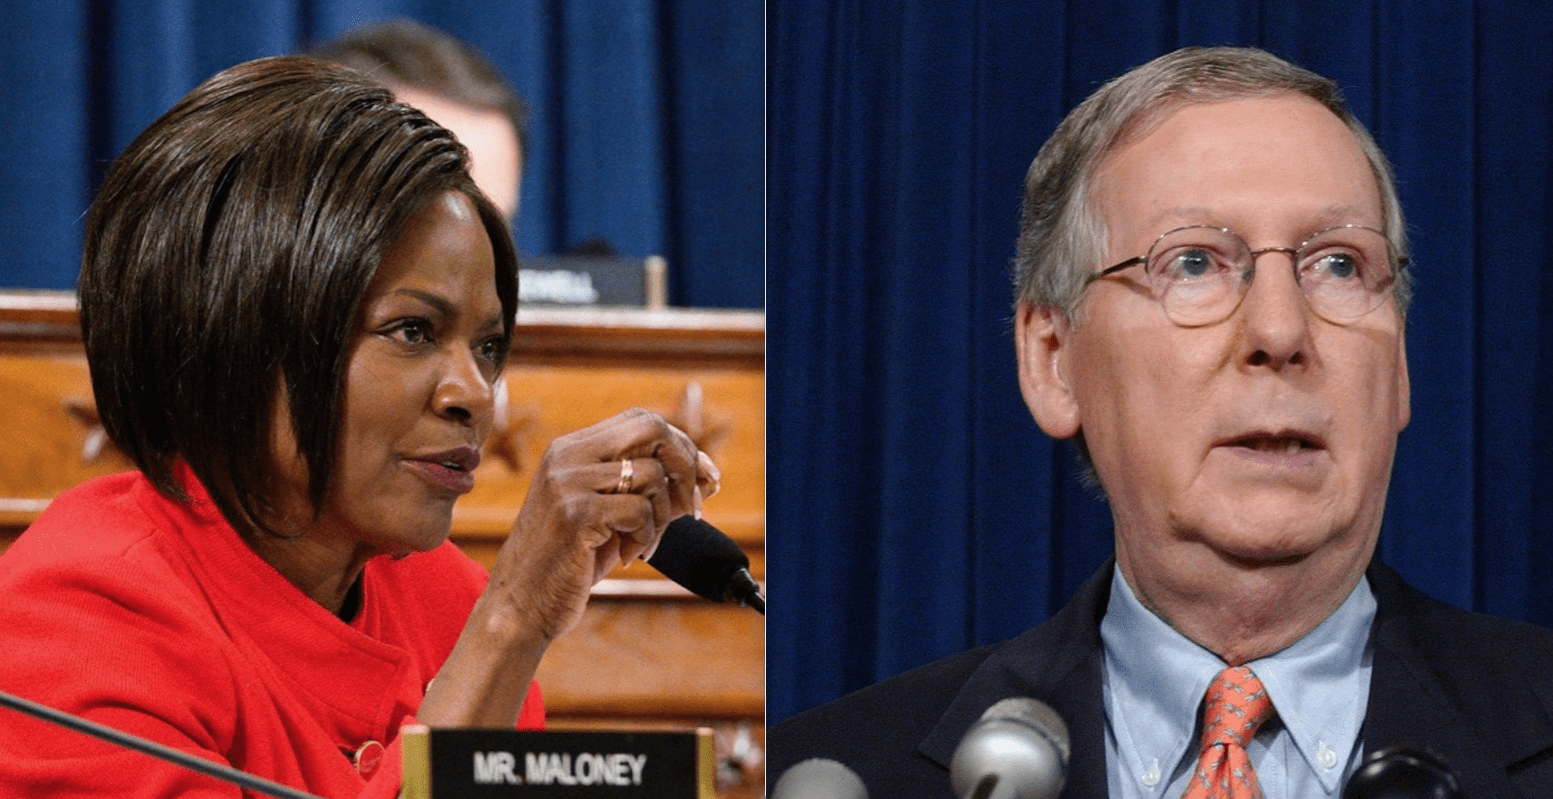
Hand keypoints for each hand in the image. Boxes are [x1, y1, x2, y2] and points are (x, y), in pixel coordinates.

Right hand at [420, 408, 718, 728]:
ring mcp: (568, 482)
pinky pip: (641, 510)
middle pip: (651, 429)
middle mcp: (567, 456)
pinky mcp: (576, 514)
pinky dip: (646, 536)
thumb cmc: (567, 564)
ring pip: (652, 475)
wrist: (520, 607)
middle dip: (685, 464)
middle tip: (692, 506)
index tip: (705, 478)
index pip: (641, 421)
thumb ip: (651, 494)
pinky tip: (625, 556)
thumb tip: (708, 478)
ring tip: (640, 544)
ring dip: (661, 517)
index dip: (681, 445)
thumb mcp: (611, 520)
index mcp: (570, 449)